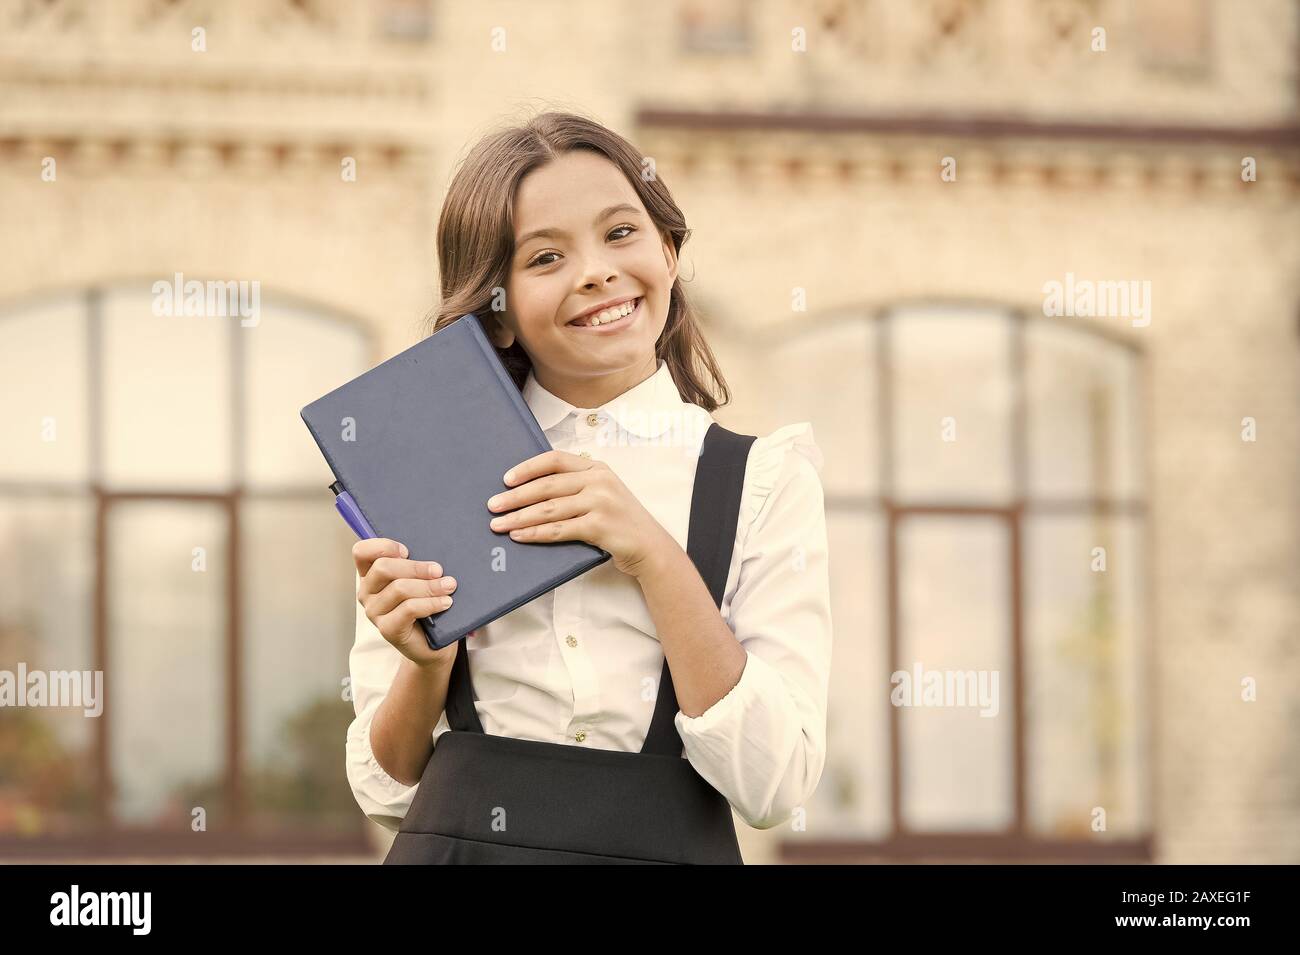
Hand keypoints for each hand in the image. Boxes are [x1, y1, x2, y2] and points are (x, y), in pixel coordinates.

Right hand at [353, 538, 463, 668]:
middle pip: (384, 567)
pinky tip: (445, 602)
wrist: (432, 644)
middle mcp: (367, 592)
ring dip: (430, 586)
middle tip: (439, 571)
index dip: (383, 546)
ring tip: (449, 586)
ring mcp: (374, 612)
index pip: (362, 551)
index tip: (407, 550)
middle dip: (416, 567)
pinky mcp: (387, 629)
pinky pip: (409, 608)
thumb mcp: (419, 580)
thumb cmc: (426, 606)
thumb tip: (433, 557)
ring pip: (399, 588)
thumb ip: (416, 565)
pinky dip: (431, 603)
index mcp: (370, 575)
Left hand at [486, 450, 674, 577]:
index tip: (506, 479)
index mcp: (597, 468)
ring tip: (498, 525)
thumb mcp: (604, 494)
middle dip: (515, 496)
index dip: (527, 468)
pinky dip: (535, 533)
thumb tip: (531, 492)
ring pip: (549, 509)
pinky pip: (558, 530)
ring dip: (519, 517)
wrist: (651, 548)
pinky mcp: (600, 526)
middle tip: (492, 505)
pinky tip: (519, 536)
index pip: (555, 459)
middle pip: (547, 485)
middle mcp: (599, 481)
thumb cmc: (621, 523)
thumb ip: (577, 487)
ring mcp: (601, 503)